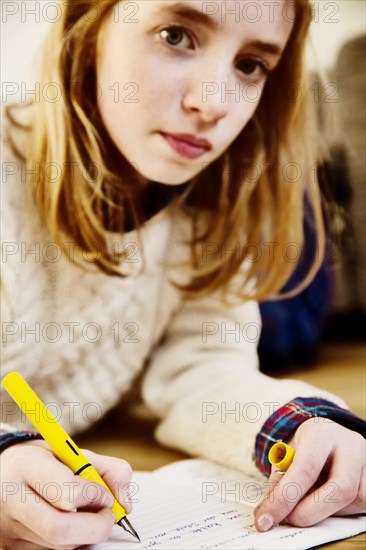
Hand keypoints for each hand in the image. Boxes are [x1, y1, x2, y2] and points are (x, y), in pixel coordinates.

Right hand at [0, 440, 132, 549]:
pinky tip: (69, 522)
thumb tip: (125, 501)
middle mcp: (12, 498)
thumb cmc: (43, 461)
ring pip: (59, 545)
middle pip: (60, 529)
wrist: (4, 472)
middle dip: (95, 526)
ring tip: (86, 513)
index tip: (105, 493)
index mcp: (27, 465)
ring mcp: (8, 527)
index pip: (66, 492)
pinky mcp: (10, 546)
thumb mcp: (73, 453)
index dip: (94, 496)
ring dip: (84, 533)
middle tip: (108, 515)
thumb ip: (107, 468)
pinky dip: (70, 541)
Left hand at [254, 418, 364, 530]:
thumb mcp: (286, 454)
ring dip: (326, 512)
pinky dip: (339, 511)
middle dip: (310, 512)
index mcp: (321, 433)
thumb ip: (279, 482)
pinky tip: (325, 501)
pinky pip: (362, 505)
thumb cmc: (305, 447)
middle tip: (288, 520)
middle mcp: (350, 445)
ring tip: (307, 502)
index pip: (306, 468)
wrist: (328, 435)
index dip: (286, 497)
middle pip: (341, 488)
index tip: (267, 518)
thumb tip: (269, 514)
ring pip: (355, 500)